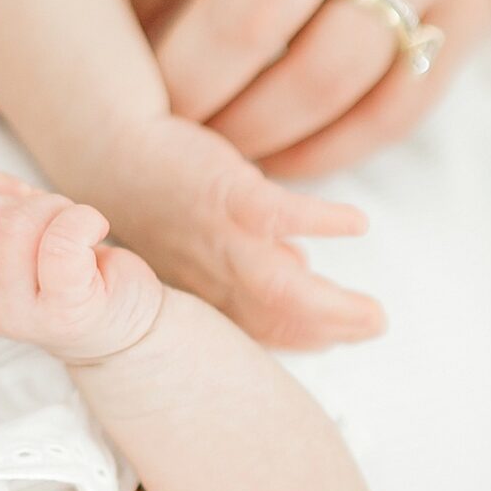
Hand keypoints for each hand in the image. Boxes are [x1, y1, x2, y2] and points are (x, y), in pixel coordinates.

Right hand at [0, 170, 164, 364]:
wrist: (118, 330)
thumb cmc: (61, 274)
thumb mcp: (3, 248)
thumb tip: (1, 189)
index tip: (14, 195)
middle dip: (30, 200)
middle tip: (53, 224)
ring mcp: (16, 311)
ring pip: (20, 222)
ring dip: (57, 208)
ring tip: (74, 231)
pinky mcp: (63, 310)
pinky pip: (62, 241)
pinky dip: (86, 219)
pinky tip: (96, 230)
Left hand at [90, 113, 375, 350]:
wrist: (116, 151)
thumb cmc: (167, 197)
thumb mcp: (201, 241)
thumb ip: (249, 261)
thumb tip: (301, 266)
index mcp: (211, 290)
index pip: (264, 328)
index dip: (303, 339)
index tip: (340, 339)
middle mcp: (217, 275)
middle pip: (277, 319)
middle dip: (328, 331)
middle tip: (374, 326)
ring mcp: (223, 237)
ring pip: (280, 287)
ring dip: (329, 306)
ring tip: (375, 313)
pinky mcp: (231, 195)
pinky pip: (281, 216)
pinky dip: (320, 223)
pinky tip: (356, 223)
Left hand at [103, 0, 490, 177]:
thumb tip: (89, 74)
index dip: (115, 43)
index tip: (95, 87)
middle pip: (246, 23)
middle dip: (186, 99)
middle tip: (154, 136)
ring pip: (326, 77)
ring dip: (256, 137)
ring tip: (212, 157)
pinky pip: (396, 105)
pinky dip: (330, 150)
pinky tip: (282, 158)